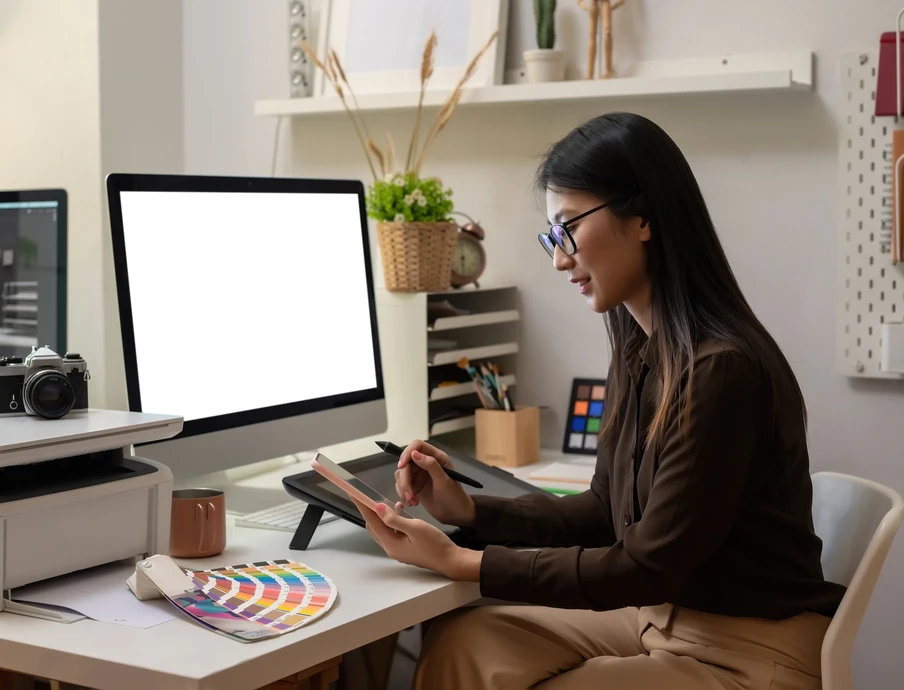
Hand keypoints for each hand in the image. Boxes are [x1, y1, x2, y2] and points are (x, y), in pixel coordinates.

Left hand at [350, 497, 481, 580]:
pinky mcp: (404, 548)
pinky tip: (399, 511)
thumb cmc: (435, 544)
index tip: (353, 493)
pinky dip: (391, 520)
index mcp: (391, 543)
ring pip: (382, 529)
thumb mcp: (416, 528)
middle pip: (373, 526)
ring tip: (385, 502)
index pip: (371, 521)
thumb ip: (395, 519)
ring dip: (381, 515)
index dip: (362, 505)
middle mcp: (390, 547)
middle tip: (367, 495)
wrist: (450, 560)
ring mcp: (397, 549)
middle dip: (369, 510)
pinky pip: (391, 531)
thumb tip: (377, 508)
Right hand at [394, 440, 475, 526]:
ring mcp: (418, 474)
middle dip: (405, 480)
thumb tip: (414, 453)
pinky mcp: (413, 485)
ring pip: (400, 474)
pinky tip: (413, 503)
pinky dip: (403, 494)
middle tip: (410, 495)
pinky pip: (400, 485)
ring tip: (413, 501)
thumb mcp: (444, 481)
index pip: (417, 445)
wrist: (454, 515)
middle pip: (405, 462)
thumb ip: (430, 465)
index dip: (407, 453)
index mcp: (436, 457)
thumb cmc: (454, 496)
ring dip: (404, 488)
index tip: (402, 465)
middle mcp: (425, 462)